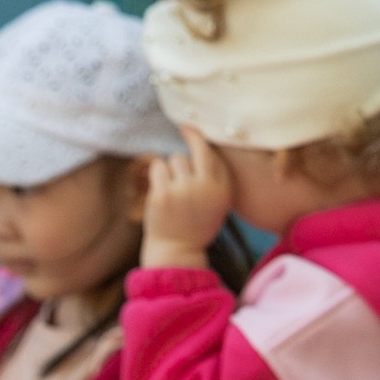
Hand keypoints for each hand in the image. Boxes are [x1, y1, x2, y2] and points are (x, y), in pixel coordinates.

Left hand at [142, 126, 233, 265]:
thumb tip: (203, 145)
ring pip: (175, 159)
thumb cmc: (197, 223)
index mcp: (222, 191)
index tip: (188, 129)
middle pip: (194, 153)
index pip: (213, 156)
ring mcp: (183, 191)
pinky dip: (157, 175)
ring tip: (173, 190)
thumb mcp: (217, 204)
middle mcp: (205, 188)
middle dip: (186, 154)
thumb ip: (215, 178)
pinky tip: (161, 190)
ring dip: (171, 170)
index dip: (199, 139)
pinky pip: (157, 167)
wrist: (177, 250)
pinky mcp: (162, 195)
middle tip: (181, 148)